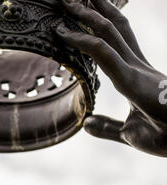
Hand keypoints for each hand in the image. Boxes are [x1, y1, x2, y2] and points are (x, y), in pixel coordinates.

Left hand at [55, 0, 166, 157]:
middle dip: (91, 9)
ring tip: (65, 0)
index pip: (114, 41)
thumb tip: (87, 123)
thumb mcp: (128, 133)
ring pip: (107, 33)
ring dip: (84, 15)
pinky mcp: (133, 80)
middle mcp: (136, 66)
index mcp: (135, 75)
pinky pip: (104, 54)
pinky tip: (64, 34)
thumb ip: (107, 127)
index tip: (78, 14)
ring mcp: (135, 70)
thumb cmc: (163, 136)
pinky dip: (83, 41)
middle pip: (111, 28)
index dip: (98, 24)